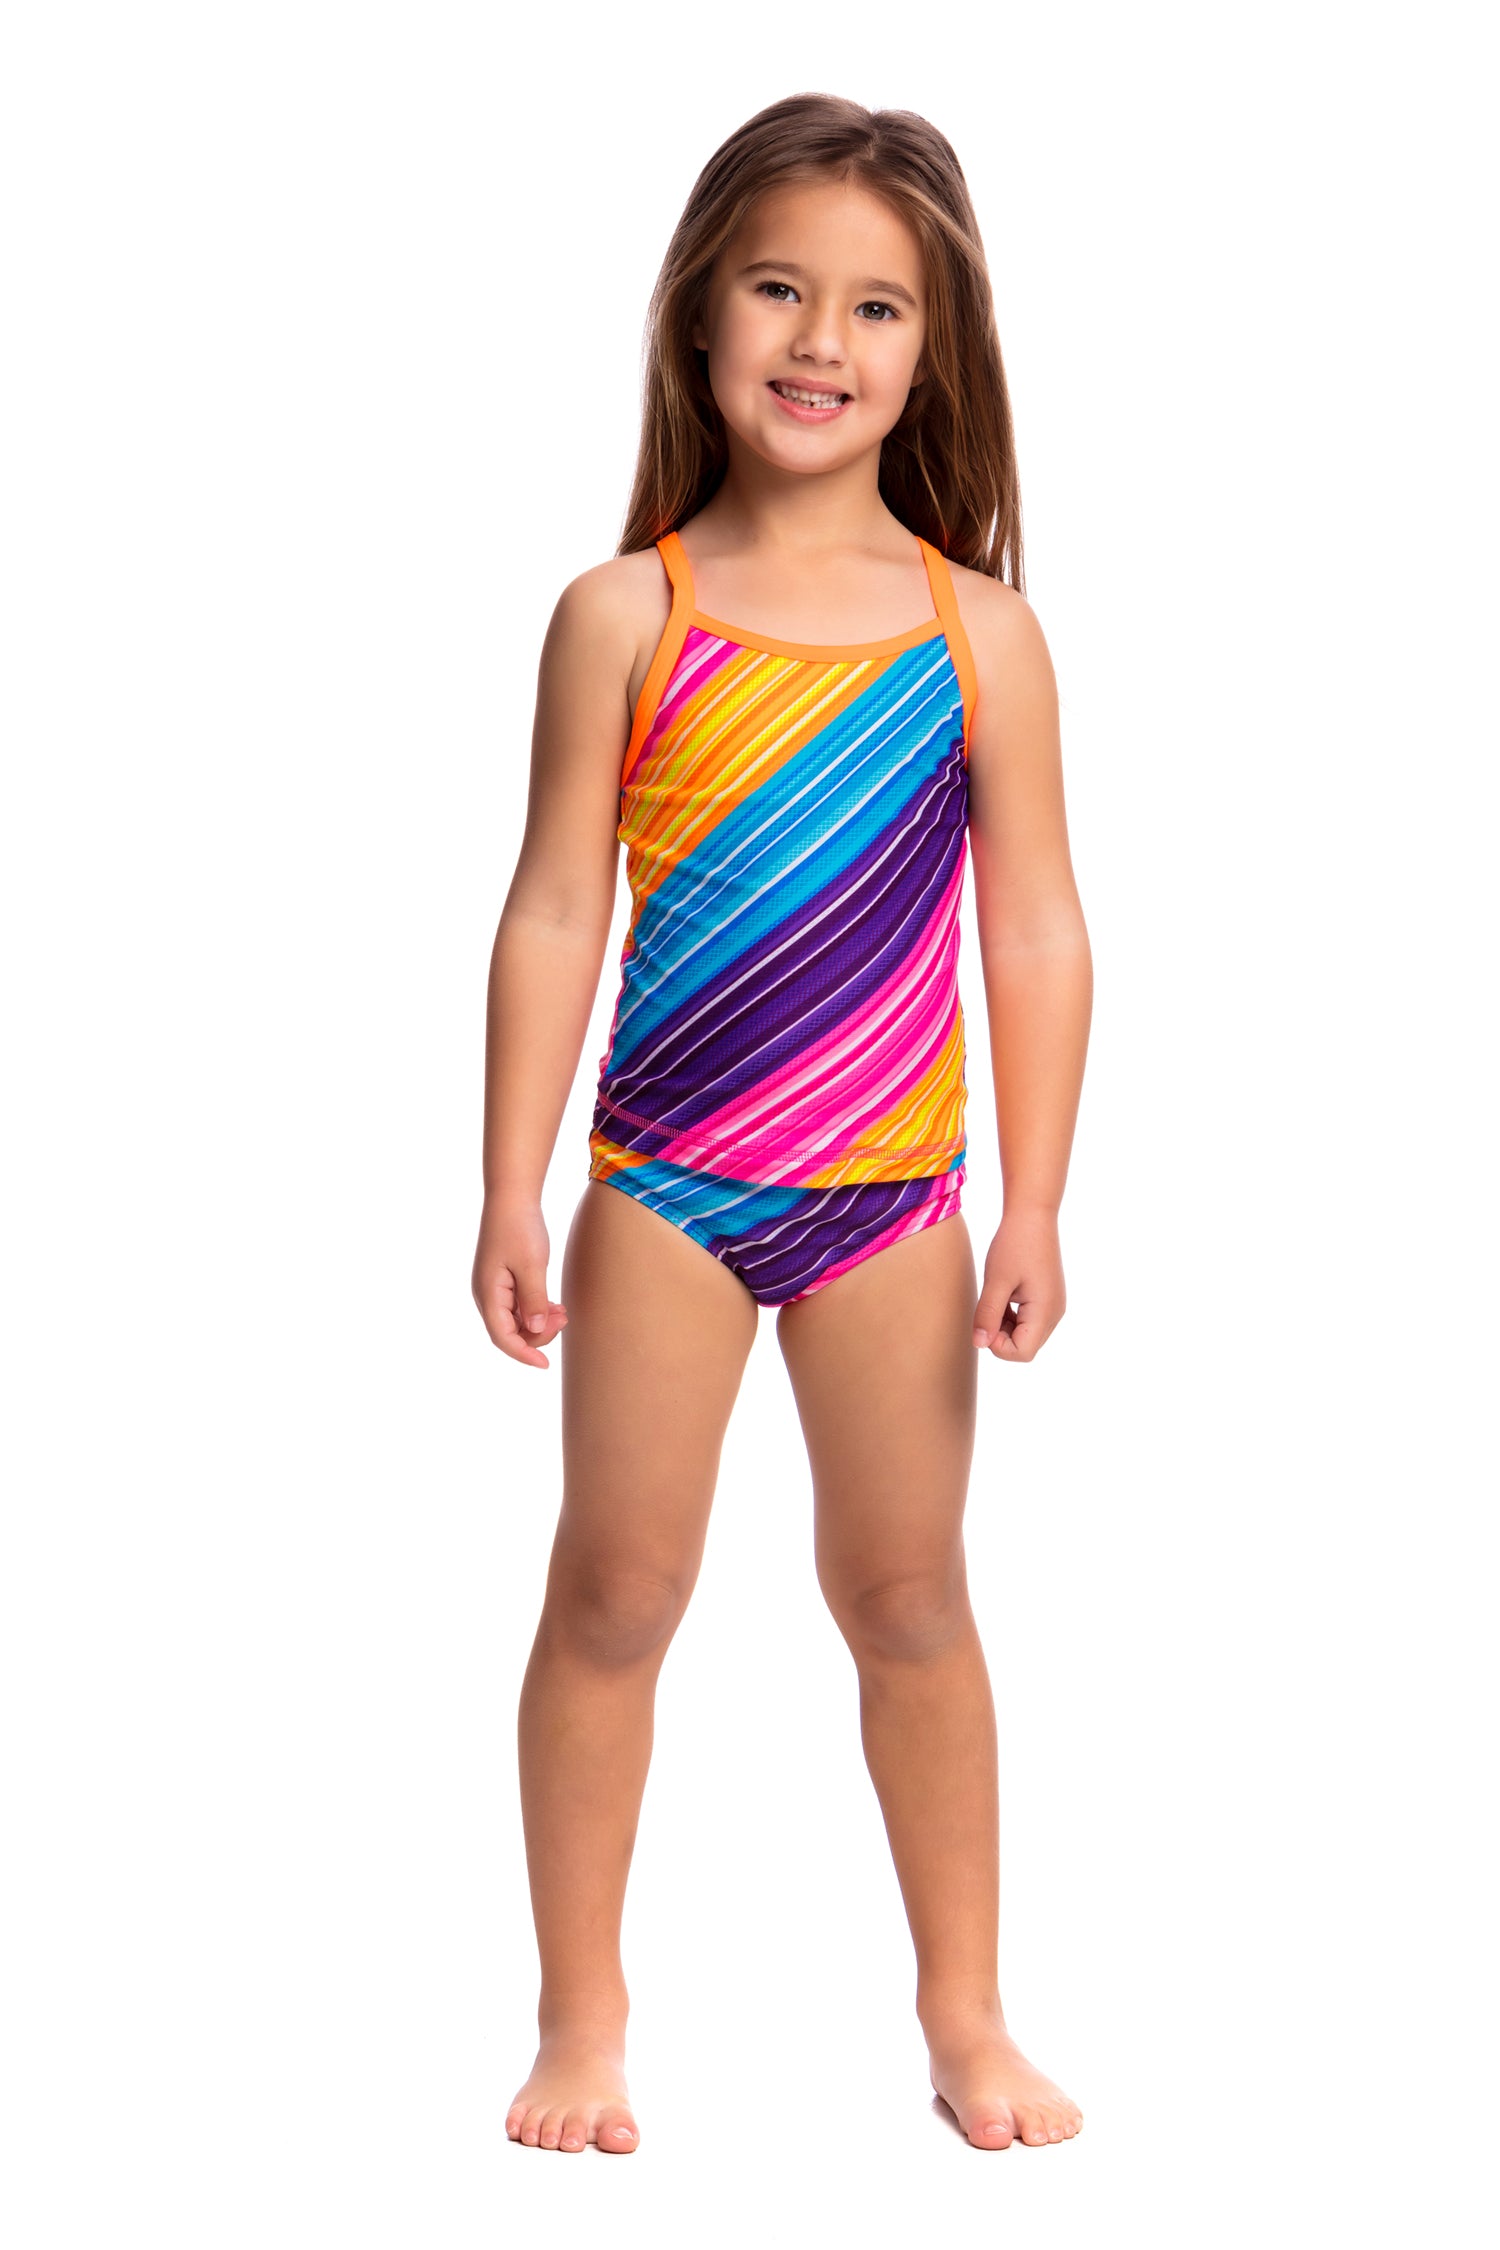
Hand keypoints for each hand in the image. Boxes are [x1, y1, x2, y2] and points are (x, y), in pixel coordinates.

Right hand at [471, 1192, 567, 1368]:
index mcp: (487, 1293)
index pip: (503, 1337)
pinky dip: (536, 1311)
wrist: (512, 1197)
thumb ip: (534, 1300)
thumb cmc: (520, 1227)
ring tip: (562, 1312)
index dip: (524, 1354)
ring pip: (516, 1321)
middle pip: (510, 1332)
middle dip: (537, 1334)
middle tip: (564, 1318)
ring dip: (539, 1323)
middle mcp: (486, 1294)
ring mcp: (494, 1287)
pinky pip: (518, 1306)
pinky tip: (555, 1306)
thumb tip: (535, 1330)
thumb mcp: (532, 1265)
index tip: (545, 1365)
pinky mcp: (504, 1280)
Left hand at [973, 1207, 1064, 1361]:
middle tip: (988, 1306)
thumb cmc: (1014, 1245)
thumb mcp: (996, 1281)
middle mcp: (1055, 1314)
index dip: (998, 1345)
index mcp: (1045, 1312)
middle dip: (1000, 1336)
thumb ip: (987, 1315)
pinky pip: (1028, 1322)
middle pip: (1025, 1347)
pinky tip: (1003, 1295)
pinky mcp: (1048, 1299)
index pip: (1022, 1353)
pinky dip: (1011, 1316)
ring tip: (995, 1297)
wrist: (1033, 1215)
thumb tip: (979, 1345)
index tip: (985, 1320)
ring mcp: (1053, 1307)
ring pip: (1026, 1335)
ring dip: (1004, 1326)